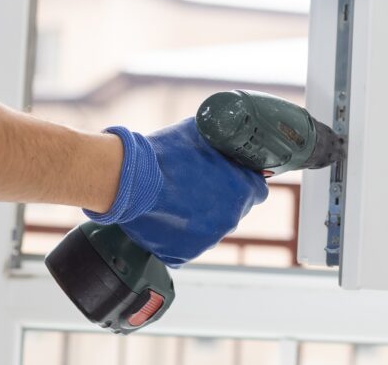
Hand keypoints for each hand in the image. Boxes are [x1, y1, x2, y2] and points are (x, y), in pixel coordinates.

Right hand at [84, 118, 268, 266]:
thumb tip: (228, 137)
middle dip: (221, 200)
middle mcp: (231, 219)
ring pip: (210, 228)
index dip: (244, 182)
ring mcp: (207, 240)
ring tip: (176, 200)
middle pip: (235, 210)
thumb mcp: (202, 133)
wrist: (129, 179)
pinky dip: (178, 234)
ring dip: (200, 218)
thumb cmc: (165, 154)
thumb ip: (222, 141)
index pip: (258, 191)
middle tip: (196, 186)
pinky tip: (165, 216)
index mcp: (242, 190)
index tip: (231, 179)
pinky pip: (187, 244)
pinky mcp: (183, 254)